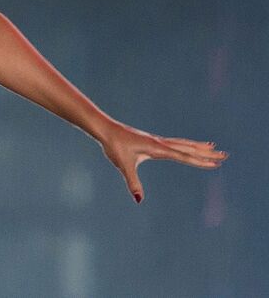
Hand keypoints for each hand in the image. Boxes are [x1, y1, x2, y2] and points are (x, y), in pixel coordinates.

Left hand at [97, 121, 227, 202]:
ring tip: (212, 146)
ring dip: (198, 146)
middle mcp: (160, 142)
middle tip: (224, 155)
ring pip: (182, 143)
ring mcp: (156, 140)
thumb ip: (133, 183)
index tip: (216, 163)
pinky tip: (187, 145)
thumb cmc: (114, 146)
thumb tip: (139, 200)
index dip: (200, 161)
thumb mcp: (123, 166)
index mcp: (157, 148)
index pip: (183, 156)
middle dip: (206, 153)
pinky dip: (185, 143)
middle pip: (188, 148)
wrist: (105, 129)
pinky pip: (174, 142)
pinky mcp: (151, 140)